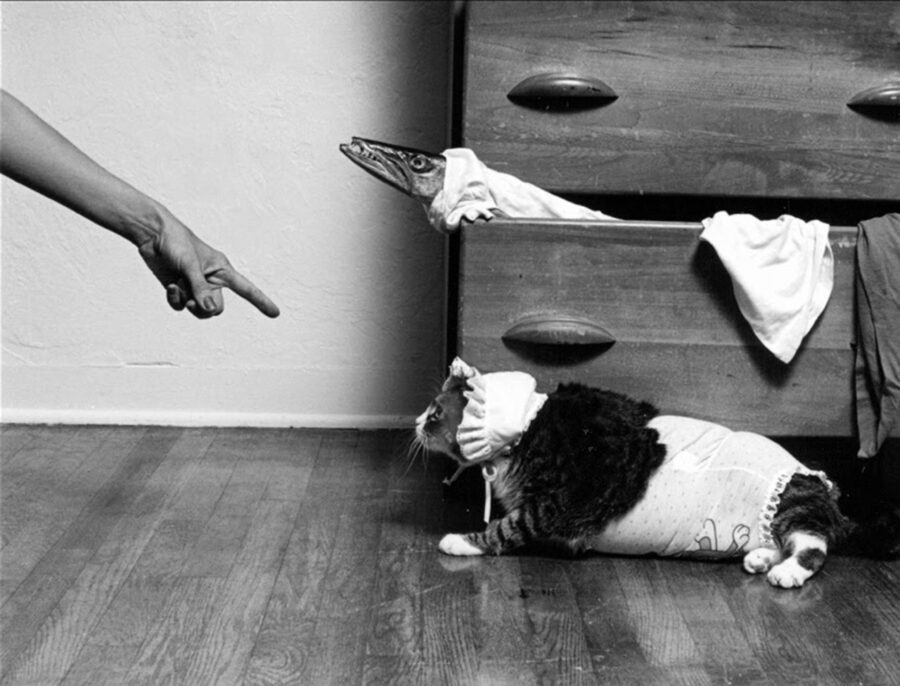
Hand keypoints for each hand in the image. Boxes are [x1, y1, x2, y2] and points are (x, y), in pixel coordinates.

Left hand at [137, 209, 279, 318]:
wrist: (152, 233)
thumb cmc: (176, 243)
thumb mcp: (190, 266)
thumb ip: (200, 289)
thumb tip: (211, 311)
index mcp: (222, 270)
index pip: (247, 289)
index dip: (261, 302)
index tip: (275, 314)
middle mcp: (212, 280)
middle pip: (217, 308)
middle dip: (204, 306)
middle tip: (193, 298)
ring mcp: (195, 286)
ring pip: (199, 310)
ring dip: (187, 302)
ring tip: (178, 286)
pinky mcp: (179, 289)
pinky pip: (181, 306)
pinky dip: (175, 299)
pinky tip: (171, 286)